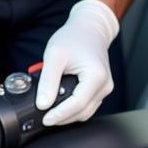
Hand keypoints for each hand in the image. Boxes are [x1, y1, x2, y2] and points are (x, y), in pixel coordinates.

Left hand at [36, 0, 118, 126]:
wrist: (89, 28)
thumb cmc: (74, 38)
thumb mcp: (54, 56)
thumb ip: (47, 82)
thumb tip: (43, 104)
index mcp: (96, 76)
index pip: (77, 105)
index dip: (59, 115)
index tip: (45, 119)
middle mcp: (105, 85)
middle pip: (82, 111)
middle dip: (62, 117)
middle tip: (44, 116)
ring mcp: (105, 88)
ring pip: (85, 111)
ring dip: (68, 114)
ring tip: (50, 110)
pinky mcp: (101, 88)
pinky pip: (87, 105)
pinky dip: (73, 108)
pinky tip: (60, 104)